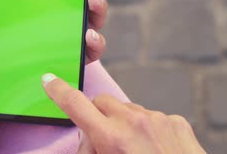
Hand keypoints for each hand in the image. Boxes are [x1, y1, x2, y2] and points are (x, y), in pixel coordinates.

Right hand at [42, 74, 205, 153]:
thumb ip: (90, 150)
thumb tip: (87, 140)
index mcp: (111, 138)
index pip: (75, 104)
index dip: (58, 90)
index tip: (49, 80)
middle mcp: (133, 122)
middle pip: (101, 102)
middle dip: (97, 116)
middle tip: (102, 141)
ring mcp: (158, 120)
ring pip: (128, 110)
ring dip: (124, 124)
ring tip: (133, 150)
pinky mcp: (177, 122)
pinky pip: (153, 117)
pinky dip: (148, 129)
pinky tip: (154, 150)